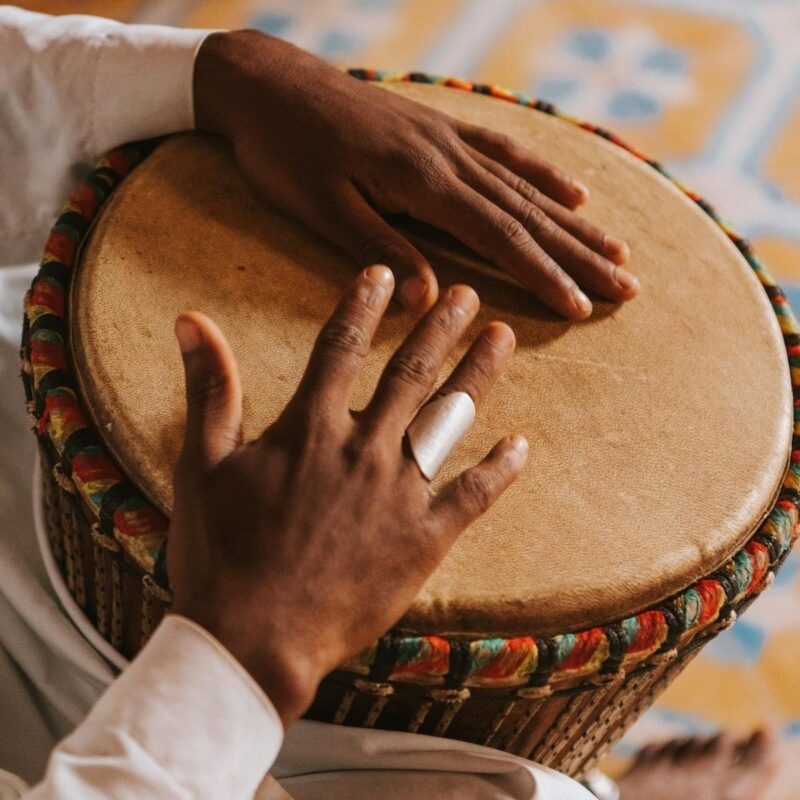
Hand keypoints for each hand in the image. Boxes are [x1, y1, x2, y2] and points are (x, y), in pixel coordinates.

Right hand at [167, 266, 526, 724]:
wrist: (253, 639)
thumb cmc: (221, 553)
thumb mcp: (200, 464)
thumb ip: (208, 389)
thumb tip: (190, 320)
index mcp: (310, 428)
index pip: (342, 346)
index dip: (363, 305)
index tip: (384, 274)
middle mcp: (362, 449)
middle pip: (410, 372)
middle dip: (441, 326)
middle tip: (469, 293)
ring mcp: (399, 493)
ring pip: (449, 418)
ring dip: (478, 374)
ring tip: (502, 337)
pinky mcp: (424, 539)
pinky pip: (473, 496)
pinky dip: (499, 469)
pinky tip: (521, 444)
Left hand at [194, 31, 636, 319]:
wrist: (267, 83)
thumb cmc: (285, 153)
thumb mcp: (323, 210)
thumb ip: (380, 250)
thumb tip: (431, 301)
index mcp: (421, 181)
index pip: (498, 236)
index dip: (543, 274)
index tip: (581, 306)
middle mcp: (448, 157)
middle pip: (527, 213)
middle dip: (579, 254)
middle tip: (628, 286)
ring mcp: (448, 138)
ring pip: (524, 185)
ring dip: (574, 221)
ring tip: (618, 248)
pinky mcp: (439, 127)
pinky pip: (503, 151)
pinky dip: (541, 173)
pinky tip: (571, 190)